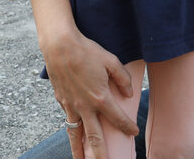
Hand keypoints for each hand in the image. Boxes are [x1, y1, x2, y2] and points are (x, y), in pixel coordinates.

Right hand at [41, 30, 137, 158]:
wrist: (60, 46)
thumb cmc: (87, 51)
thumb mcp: (111, 61)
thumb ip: (123, 78)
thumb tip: (129, 93)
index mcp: (100, 97)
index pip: (117, 118)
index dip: (127, 127)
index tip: (133, 133)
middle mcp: (85, 106)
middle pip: (95, 137)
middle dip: (101, 154)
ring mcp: (71, 106)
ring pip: (76, 134)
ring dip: (79, 151)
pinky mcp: (61, 101)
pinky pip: (68, 120)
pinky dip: (72, 131)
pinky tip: (75, 135)